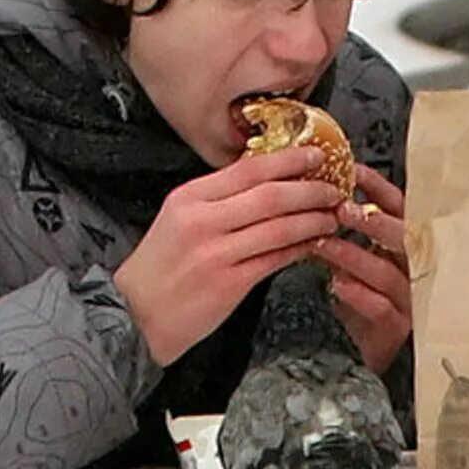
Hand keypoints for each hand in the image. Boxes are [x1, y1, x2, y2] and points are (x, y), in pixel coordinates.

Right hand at [114, 146, 342, 365]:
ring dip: (313, 220)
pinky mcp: (230, 283)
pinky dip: (300, 248)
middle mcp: (202, 220)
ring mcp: (216, 252)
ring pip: (279, 227)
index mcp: (190, 197)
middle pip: (270, 194)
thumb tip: (266, 182)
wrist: (133, 313)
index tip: (314, 155)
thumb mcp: (178, 219)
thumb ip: (218, 200)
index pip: (247, 168)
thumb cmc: (160, 267)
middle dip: (310, 189)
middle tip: (335, 188)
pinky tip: (314, 244)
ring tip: (332, 217)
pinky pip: (276, 258)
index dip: (288, 160)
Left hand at [313, 163, 411, 372]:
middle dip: (374, 221)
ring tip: (325, 245)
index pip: (399, 209)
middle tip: (342, 208)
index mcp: (400, 247)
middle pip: (405, 238)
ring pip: (389, 272)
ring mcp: (407, 299)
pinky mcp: (396, 328)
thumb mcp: (349, 260)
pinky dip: (360, 294)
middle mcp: (410, 269)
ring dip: (356, 256)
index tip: (354, 171)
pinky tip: (336, 285)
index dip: (379, 188)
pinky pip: (382, 308)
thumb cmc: (353, 303)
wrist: (355, 354)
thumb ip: (342, 231)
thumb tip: (314, 193)